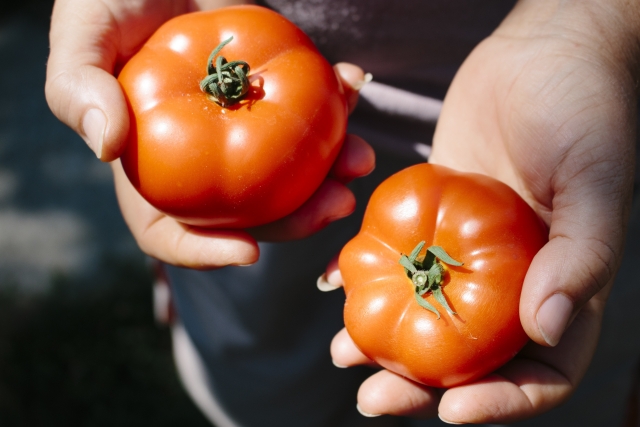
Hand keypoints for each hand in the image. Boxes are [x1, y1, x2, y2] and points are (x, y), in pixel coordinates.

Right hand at [45, 0, 374, 267]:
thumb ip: (79, 90)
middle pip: (250, 212)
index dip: (206, 253)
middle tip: (337, 204)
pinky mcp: (273, 93)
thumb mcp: (81, 38)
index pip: (170, 231)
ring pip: (290, 171)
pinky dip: (338, 103)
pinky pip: (310, 111)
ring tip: (361, 157)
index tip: (248, 252)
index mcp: (151, 168)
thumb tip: (106, 147)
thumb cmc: (109, 0)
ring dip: (332, 170)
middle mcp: (203, 160)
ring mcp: (243, 128)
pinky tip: (352, 84)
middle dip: (298, 219)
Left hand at [324, 0, 638, 421]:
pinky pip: (398, 257)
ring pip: (426, 312)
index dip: (502, 401)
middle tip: (370, 398)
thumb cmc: (585, 108)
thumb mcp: (596, 179)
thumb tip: (548, 327)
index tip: (451, 411)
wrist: (540, 53)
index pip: (542, 366)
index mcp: (563, 282)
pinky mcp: (434, 214)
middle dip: (421, 386)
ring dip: (384, 343)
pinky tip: (334, 289)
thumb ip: (580, 254)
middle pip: (470, 354)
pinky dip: (369, 278)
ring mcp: (469, 248)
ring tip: (341, 356)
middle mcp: (515, 275)